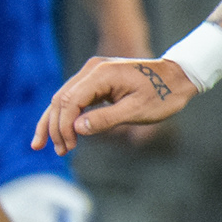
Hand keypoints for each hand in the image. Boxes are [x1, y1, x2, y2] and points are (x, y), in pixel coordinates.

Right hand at [36, 50, 198, 153]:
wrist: (177, 77)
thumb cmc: (162, 94)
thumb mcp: (137, 110)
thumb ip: (106, 119)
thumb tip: (77, 129)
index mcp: (102, 74)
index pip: (70, 100)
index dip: (64, 126)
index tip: (67, 146)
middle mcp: (93, 69)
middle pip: (61, 99)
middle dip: (56, 127)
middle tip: (60, 151)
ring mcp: (93, 73)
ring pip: (63, 98)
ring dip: (55, 122)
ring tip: (43, 145)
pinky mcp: (96, 80)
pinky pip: (74, 98)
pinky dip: (65, 115)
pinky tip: (58, 131)